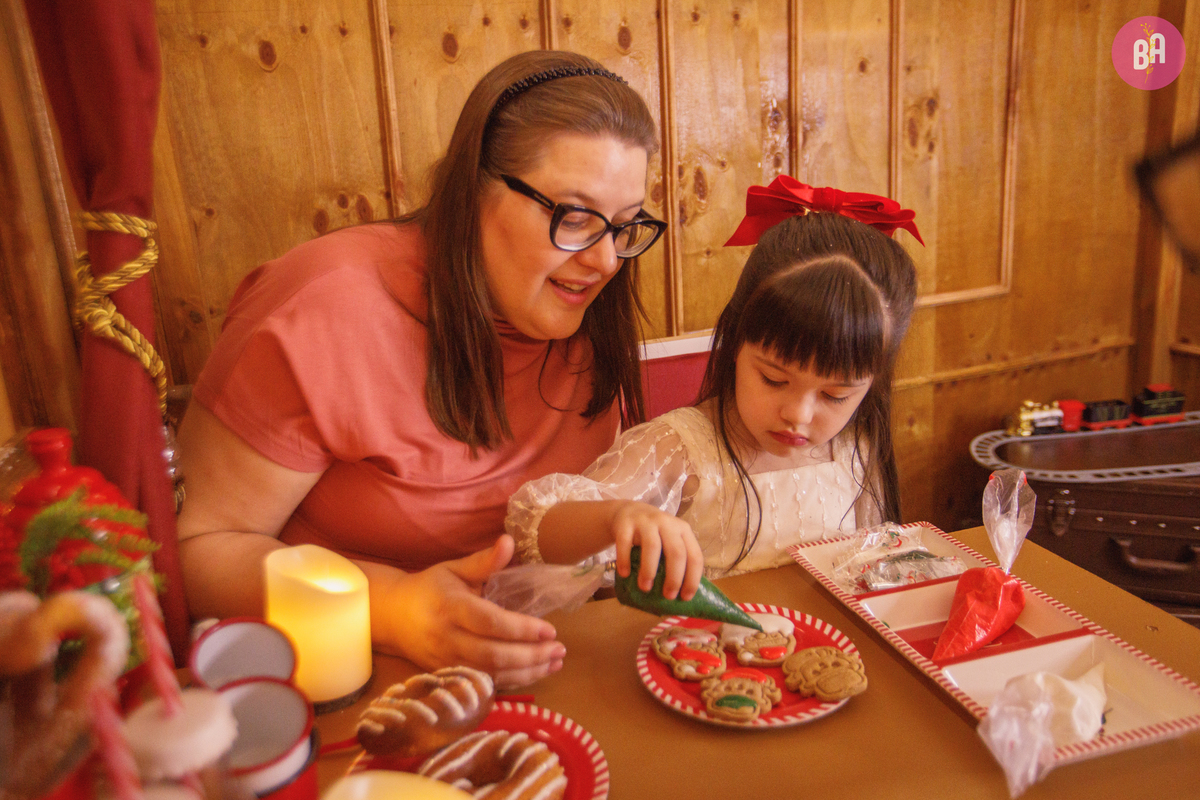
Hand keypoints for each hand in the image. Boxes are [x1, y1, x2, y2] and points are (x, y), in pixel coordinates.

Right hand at [366, 535, 565, 688]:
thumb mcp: (454, 569)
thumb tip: (510, 541)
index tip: (550, 629)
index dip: (522, 629)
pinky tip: (536, 673)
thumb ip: (484, 561)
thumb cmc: (429, 588)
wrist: (391, 617)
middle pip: (493, 655)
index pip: (490, 622)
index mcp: (451, 607)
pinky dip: (513, 682)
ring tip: (555, 662)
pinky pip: (484, 684)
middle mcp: (448, 638)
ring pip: (491, 674)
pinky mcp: (449, 676)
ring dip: (527, 673)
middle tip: (560, 649)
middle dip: (530, 656)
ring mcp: (446, 661)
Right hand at [610, 502, 704, 600]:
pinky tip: (624, 574)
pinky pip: (625, 542)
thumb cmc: (654, 535)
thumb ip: (675, 561)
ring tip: (645, 588)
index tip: (685, 598)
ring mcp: (646, 521)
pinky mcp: (626, 523)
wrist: (628, 511)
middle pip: (676, 552)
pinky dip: (624, 560)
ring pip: (652, 546)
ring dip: (649, 571)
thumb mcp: (669, 541)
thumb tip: (678, 597)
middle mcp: (667, 523)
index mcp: (683, 531)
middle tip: (667, 596)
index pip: (695, 556)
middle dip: (674, 578)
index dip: (692, 579)